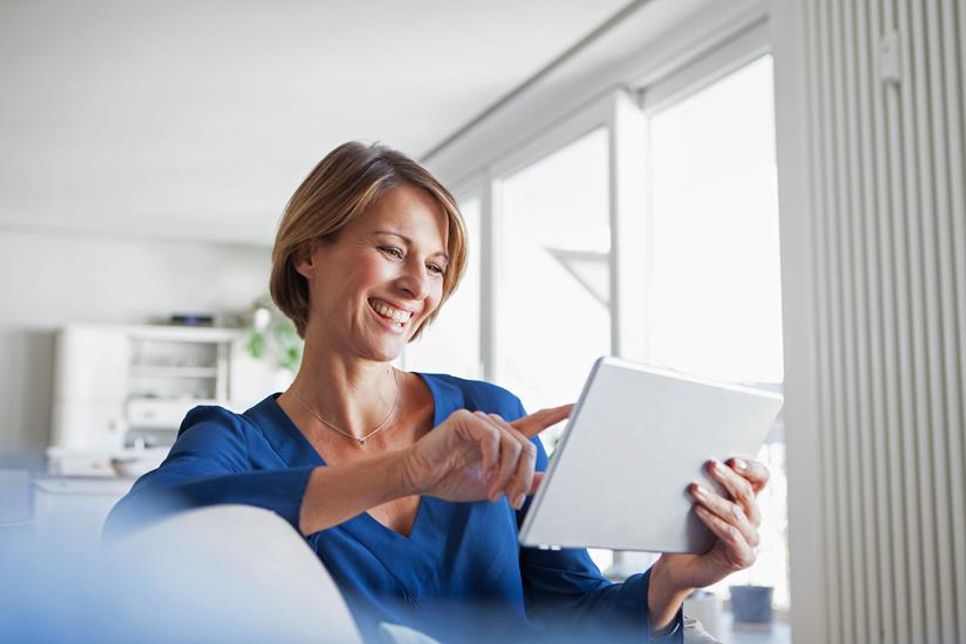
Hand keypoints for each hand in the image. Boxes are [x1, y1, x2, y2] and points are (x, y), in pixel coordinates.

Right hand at [400, 405, 571, 508]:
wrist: (419, 479)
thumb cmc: (451, 480)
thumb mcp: (492, 486)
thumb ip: (519, 481)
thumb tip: (547, 481)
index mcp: (503, 438)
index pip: (536, 422)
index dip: (558, 414)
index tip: (578, 406)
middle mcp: (495, 425)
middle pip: (528, 446)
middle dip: (524, 477)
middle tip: (514, 501)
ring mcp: (480, 420)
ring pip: (512, 444)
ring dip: (506, 475)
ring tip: (493, 493)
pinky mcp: (465, 420)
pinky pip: (491, 438)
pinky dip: (491, 461)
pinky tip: (484, 476)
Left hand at [647, 456, 769, 629]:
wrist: (677, 565)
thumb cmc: (686, 530)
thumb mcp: (695, 502)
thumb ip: (702, 484)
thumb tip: (688, 458)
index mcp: (746, 500)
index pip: (761, 478)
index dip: (751, 467)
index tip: (732, 459)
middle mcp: (753, 517)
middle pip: (748, 492)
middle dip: (728, 477)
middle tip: (709, 465)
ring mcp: (751, 539)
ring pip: (737, 513)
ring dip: (714, 499)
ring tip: (694, 489)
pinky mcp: (744, 557)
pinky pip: (732, 535)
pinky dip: (714, 521)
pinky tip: (698, 511)